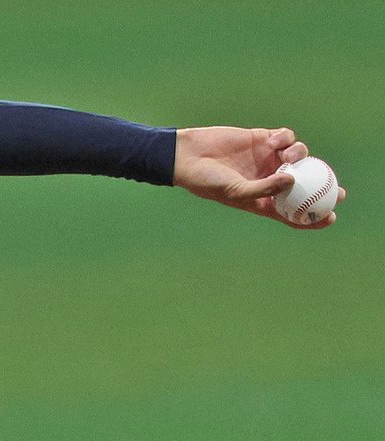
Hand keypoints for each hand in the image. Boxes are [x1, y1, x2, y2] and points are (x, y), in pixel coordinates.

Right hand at [173, 126, 345, 228]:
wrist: (189, 155)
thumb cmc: (207, 180)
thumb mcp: (234, 191)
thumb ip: (264, 188)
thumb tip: (293, 181)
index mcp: (261, 199)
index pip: (292, 212)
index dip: (313, 217)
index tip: (331, 217)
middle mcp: (268, 179)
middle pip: (305, 185)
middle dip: (323, 187)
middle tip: (338, 190)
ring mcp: (267, 159)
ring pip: (298, 157)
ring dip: (301, 155)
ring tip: (289, 156)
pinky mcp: (262, 139)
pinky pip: (285, 137)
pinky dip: (286, 138)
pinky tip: (275, 141)